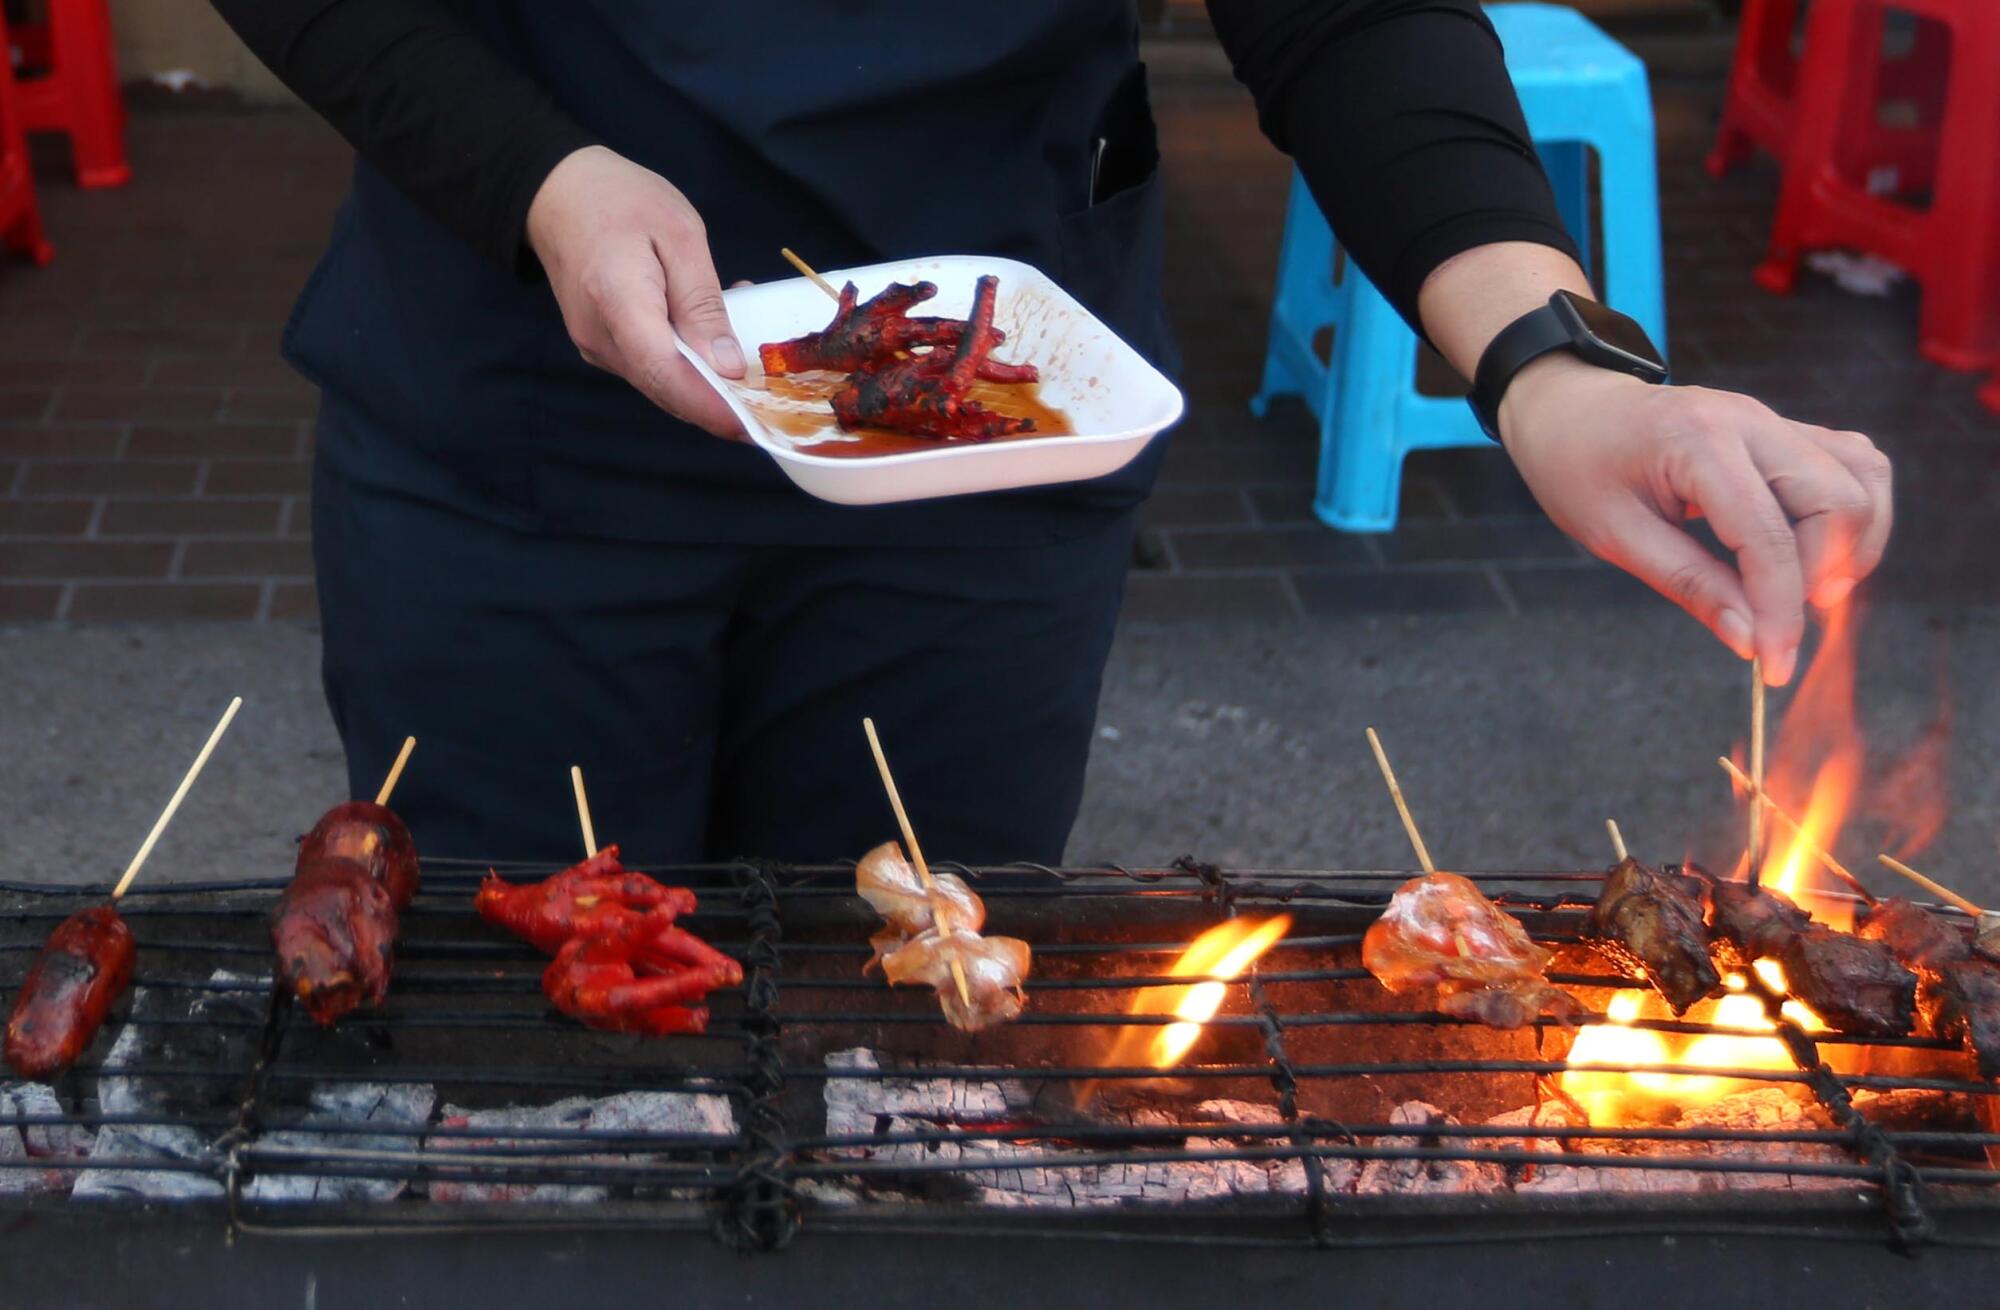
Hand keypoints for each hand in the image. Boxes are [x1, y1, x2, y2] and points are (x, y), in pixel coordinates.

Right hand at [526, 146, 745, 438]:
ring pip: (662, 382)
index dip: (711, 406)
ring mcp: (597, 346)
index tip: (754, 425)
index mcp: (617, 301)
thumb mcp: (680, 235)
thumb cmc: (621, 199)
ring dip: (707, 375)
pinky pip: (651, 365)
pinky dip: (686, 359)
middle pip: (666, 388)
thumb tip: (728, 367)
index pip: (665, 374)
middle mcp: (600, 338)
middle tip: (772, 392)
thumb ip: (702, 303)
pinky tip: (710, 330)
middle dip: (720, 399)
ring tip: (745, 337)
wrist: (559, 193)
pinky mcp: (603, 346)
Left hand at [1498, 355, 1892, 683]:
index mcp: (1699, 442)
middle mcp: (1751, 420)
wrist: (1572, 409)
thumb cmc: (1579, 468)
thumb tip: (1750, 641)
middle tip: (1781, 622)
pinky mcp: (1784, 430)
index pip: (1769, 536)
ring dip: (1850, 545)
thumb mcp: (1615, 536)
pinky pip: (1851, 466)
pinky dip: (1848, 517)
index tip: (1774, 666)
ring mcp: (1773, 419)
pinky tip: (1812, 555)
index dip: (1780, 610)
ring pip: (1864, 477)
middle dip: (1824, 575)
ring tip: (1804, 592)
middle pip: (1839, 501)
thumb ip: (1689, 586)